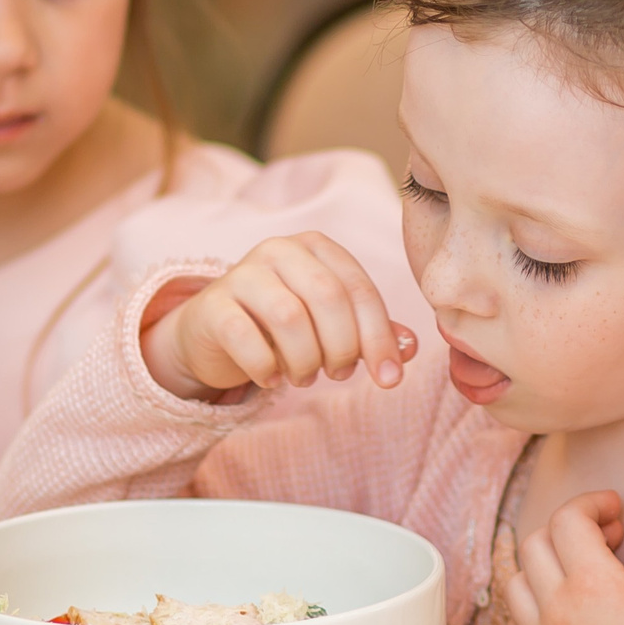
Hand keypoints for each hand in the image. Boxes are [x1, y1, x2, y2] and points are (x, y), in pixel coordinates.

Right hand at [140, 233, 416, 401]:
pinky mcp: (212, 305)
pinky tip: (271, 377)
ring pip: (289, 317)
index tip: (389, 378)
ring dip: (305, 360)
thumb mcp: (332, 324)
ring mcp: (241, 273)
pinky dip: (266, 367)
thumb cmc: (283, 325)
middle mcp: (279, 250)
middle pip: (327, 297)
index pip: (359, 289)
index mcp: (316, 246)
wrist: (214, 331)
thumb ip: (371, 331)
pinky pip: (245, 337)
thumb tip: (411, 348)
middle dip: (342, 347)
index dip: (379, 337)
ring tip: (305, 376)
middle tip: (339, 374)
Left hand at [500, 489, 623, 624]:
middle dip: (569, 528)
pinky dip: (532, 601)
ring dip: (544, 563)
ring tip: (578, 571)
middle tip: (605, 539)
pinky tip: (562, 606)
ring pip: (517, 578)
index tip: (615, 511)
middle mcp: (557, 607)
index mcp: (594, 583)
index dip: (592, 503)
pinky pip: (515, 619)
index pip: (569, 519)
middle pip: (537, 542)